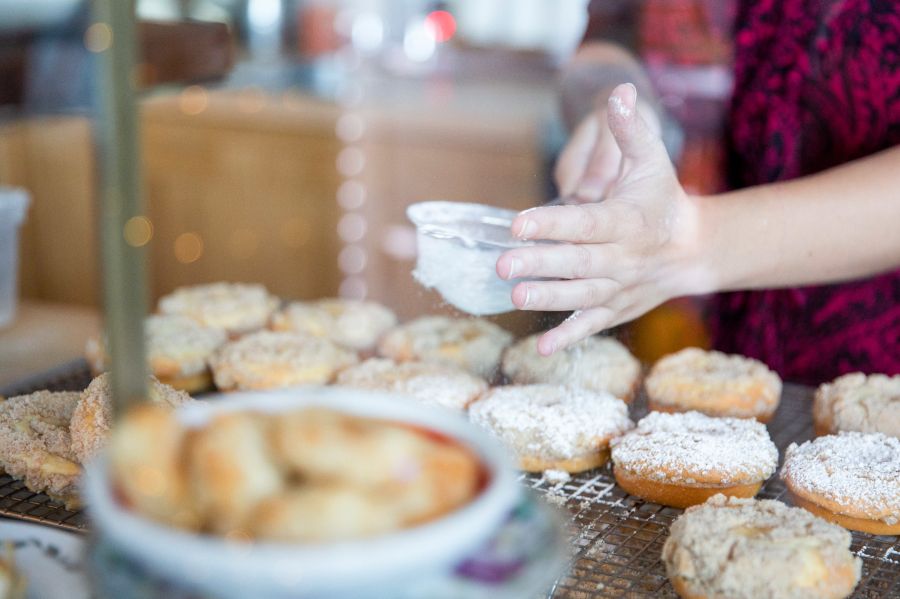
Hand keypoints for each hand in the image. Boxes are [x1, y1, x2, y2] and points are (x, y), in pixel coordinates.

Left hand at [497, 83, 699, 354]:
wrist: (693, 248)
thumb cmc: (661, 198)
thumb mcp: (652, 161)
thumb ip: (630, 130)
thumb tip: (620, 92)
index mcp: (626, 220)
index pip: (585, 223)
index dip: (552, 223)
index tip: (518, 223)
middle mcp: (622, 257)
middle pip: (577, 262)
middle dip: (541, 264)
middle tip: (502, 265)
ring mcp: (619, 287)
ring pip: (581, 295)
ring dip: (549, 299)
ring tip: (515, 297)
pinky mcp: (616, 309)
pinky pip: (592, 325)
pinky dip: (570, 337)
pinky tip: (542, 349)